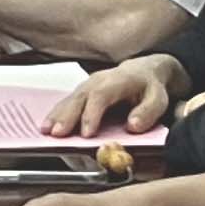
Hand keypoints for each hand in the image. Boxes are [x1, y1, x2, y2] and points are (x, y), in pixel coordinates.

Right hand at [49, 57, 182, 134]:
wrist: (144, 71)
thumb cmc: (150, 88)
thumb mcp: (158, 100)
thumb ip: (147, 112)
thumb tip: (132, 126)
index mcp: (118, 80)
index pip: (101, 95)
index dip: (91, 114)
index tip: (86, 134)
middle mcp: (99, 80)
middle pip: (80, 97)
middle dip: (67, 116)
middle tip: (57, 134)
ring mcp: (88, 84)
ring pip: (70, 98)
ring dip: (57, 115)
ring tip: (46, 131)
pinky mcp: (83, 91)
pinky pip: (67, 101)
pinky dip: (56, 113)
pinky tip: (47, 125)